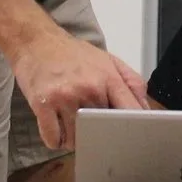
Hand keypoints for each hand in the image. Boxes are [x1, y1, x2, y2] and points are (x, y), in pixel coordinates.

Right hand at [9, 27, 147, 150]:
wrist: (36, 40)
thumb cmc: (72, 53)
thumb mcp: (108, 60)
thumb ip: (131, 82)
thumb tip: (145, 109)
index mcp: (108, 78)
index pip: (130, 111)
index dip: (134, 129)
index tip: (131, 139)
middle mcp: (88, 88)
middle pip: (102, 130)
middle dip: (99, 135)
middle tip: (92, 128)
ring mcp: (65, 97)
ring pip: (76, 139)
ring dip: (74, 140)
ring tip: (70, 124)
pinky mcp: (42, 104)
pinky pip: (53, 139)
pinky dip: (55, 140)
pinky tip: (56, 128)